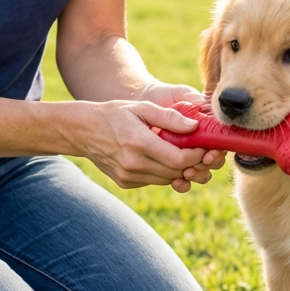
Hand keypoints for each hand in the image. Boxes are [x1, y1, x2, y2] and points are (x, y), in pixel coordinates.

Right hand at [74, 99, 215, 192]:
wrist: (83, 131)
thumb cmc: (115, 114)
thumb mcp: (142, 108)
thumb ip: (169, 117)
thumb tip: (194, 127)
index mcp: (139, 143)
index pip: (179, 159)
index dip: (198, 155)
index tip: (206, 146)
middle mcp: (133, 164)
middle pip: (176, 172)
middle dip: (194, 164)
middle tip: (203, 152)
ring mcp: (128, 176)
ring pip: (167, 179)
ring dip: (180, 169)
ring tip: (185, 153)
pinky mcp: (126, 182)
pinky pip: (154, 181)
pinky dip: (164, 172)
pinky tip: (163, 158)